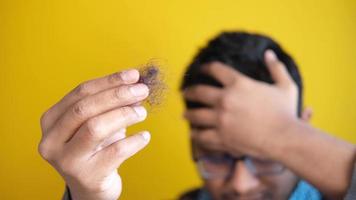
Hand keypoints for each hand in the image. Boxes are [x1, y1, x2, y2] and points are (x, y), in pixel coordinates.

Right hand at [38, 69, 149, 199]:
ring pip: (95, 128)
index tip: (133, 75)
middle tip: (142, 90)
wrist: (92, 185)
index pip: (81, 92)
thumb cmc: (95, 148)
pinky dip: (134, 141)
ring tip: (142, 112)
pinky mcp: (87, 176)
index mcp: (51, 120)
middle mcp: (52, 140)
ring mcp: (67, 161)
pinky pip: (115, 152)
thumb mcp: (96, 122)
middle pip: (85, 108)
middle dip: (117, 95)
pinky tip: (144, 136)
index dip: (109, 81)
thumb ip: (110, 104)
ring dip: (124, 115)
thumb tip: (134, 84)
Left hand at [184, 50, 297, 157]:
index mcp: (239, 84)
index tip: (201, 69)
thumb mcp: (285, 86)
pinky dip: (196, 134)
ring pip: (196, 115)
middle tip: (185, 92)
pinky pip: (202, 135)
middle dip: (189, 91)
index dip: (206, 68)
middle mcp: (225, 99)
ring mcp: (221, 119)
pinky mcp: (221, 137)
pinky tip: (193, 133)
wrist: (285, 138)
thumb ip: (276, 68)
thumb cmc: (286, 112)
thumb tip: (269, 53)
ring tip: (185, 114)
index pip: (215, 70)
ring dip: (188, 114)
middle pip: (199, 92)